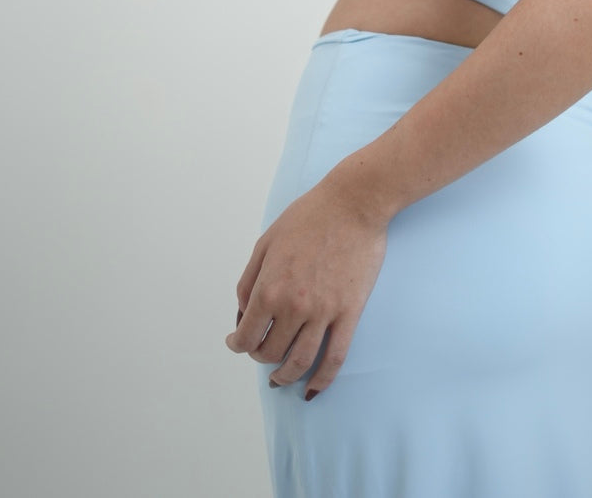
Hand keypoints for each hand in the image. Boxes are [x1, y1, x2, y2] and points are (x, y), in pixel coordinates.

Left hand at [225, 170, 388, 398]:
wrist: (353, 203)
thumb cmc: (309, 216)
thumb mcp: (266, 242)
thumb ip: (249, 279)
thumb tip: (243, 312)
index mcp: (269, 288)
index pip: (246, 336)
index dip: (238, 345)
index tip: (238, 343)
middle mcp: (294, 306)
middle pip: (271, 352)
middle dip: (261, 356)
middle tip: (262, 351)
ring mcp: (324, 312)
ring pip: (300, 362)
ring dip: (286, 376)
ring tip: (281, 378)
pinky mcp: (349, 312)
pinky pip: (335, 357)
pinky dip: (322, 380)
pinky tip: (313, 388)